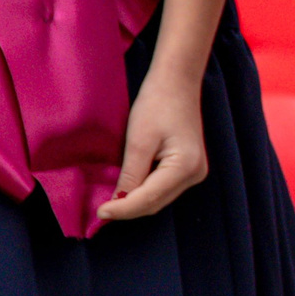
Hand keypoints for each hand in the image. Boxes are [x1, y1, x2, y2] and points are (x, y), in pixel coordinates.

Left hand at [97, 70, 210, 222]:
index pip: (148, 199)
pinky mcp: (190, 167)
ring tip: (111, 202)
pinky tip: (128, 189)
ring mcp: (195, 171)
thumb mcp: (138, 141)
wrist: (177, 80)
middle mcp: (195, 174)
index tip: (98, 214)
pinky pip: (163, 189)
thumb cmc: (157, 103)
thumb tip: (116, 203)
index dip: (122, 210)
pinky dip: (145, 192)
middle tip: (101, 211)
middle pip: (155, 203)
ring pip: (159, 199)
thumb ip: (130, 175)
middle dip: (128, 209)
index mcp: (185, 167)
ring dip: (135, 202)